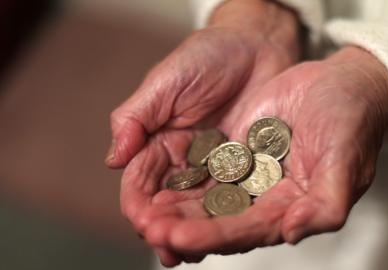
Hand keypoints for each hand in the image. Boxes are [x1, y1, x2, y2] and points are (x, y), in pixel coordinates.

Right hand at [105, 0, 298, 265]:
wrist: (256, 46)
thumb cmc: (206, 56)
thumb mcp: (164, 82)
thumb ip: (136, 119)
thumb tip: (111, 160)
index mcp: (158, 143)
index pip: (141, 183)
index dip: (140, 205)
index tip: (145, 221)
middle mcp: (184, 162)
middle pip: (170, 204)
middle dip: (166, 227)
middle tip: (169, 247)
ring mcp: (215, 169)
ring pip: (200, 208)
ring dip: (195, 232)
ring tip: (191, 252)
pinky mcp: (246, 169)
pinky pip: (235, 197)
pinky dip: (227, 218)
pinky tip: (227, 235)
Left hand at [131, 46, 387, 265]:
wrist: (343, 83)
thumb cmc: (352, 122)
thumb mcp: (346, 162)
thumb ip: (325, 204)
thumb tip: (293, 234)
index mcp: (291, 209)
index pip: (247, 230)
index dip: (214, 236)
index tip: (180, 237)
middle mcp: (266, 199)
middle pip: (219, 220)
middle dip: (183, 227)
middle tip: (149, 229)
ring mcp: (249, 174)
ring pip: (205, 197)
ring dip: (175, 206)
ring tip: (141, 212)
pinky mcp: (236, 151)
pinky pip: (204, 166)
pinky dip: (180, 175)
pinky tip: (154, 180)